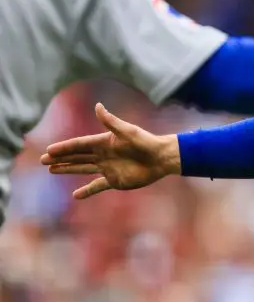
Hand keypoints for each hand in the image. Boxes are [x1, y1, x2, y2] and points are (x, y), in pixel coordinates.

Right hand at [40, 103, 180, 199]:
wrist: (162, 158)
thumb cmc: (147, 142)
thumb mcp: (128, 131)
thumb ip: (111, 122)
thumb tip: (98, 106)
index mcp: (104, 142)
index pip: (79, 145)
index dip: (64, 148)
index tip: (49, 150)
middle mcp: (103, 155)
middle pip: (77, 156)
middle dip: (60, 158)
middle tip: (42, 160)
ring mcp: (108, 168)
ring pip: (83, 168)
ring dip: (68, 169)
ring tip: (51, 170)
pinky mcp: (115, 181)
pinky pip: (98, 186)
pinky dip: (87, 190)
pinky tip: (76, 195)